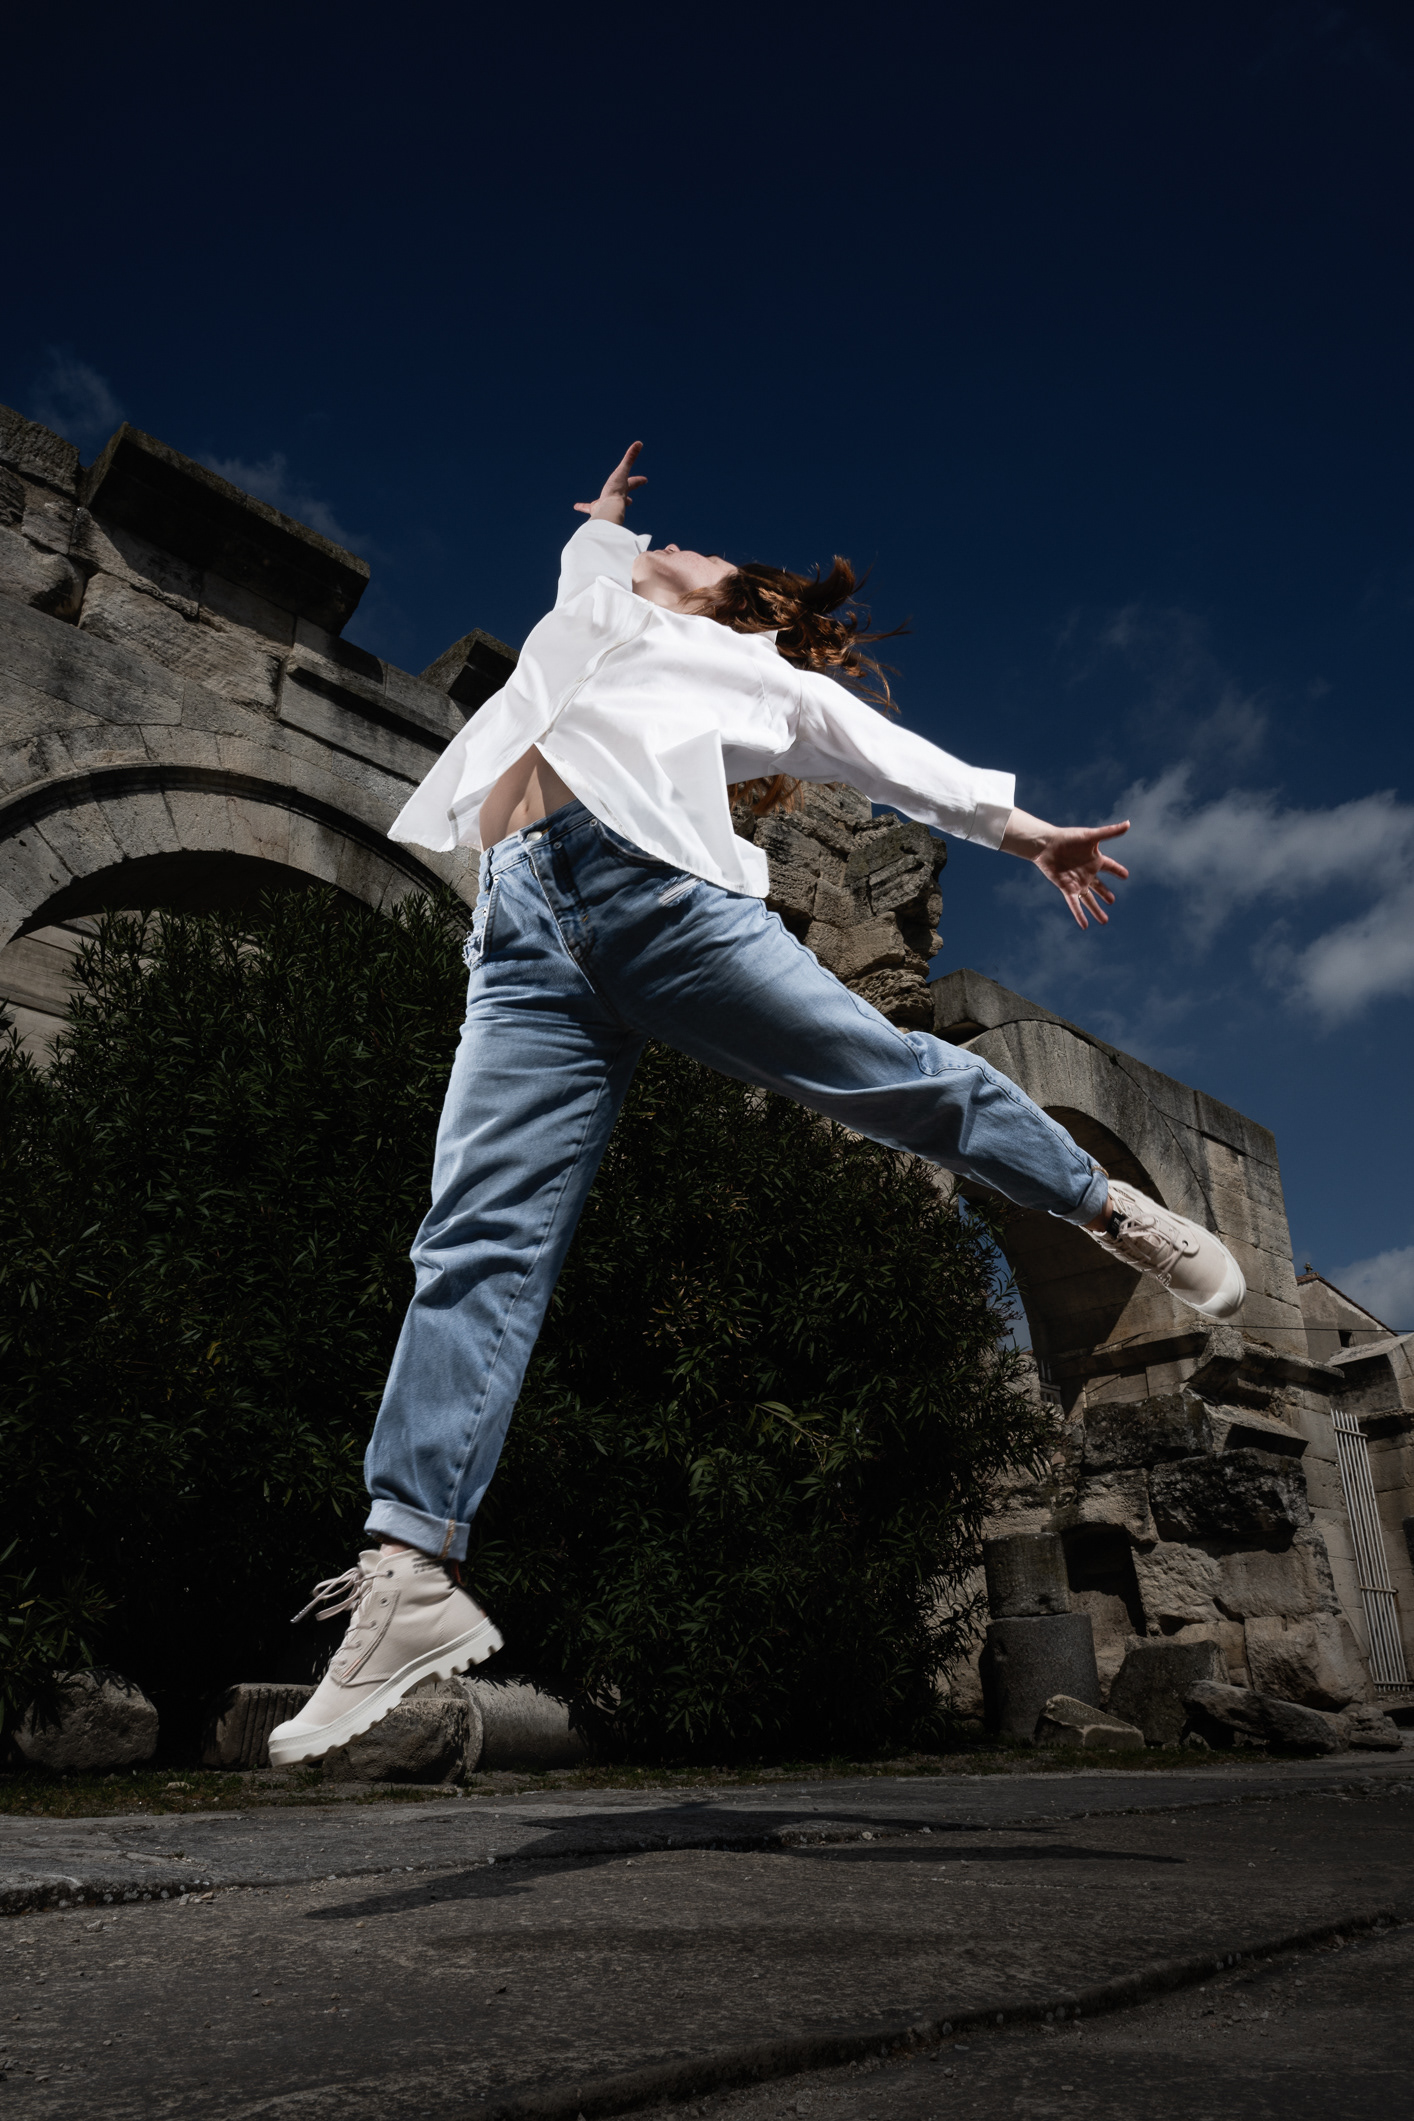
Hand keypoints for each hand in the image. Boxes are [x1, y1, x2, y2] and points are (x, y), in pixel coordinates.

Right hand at [573, 441, 647, 523]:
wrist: (608, 509)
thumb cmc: (616, 490)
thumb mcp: (622, 471)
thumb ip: (630, 457)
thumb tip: (639, 443)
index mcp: (623, 488)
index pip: (633, 482)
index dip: (639, 480)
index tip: (645, 480)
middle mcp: (617, 498)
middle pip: (623, 498)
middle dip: (627, 499)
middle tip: (630, 501)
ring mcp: (606, 504)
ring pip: (605, 503)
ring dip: (604, 503)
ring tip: (602, 504)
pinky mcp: (596, 509)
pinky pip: (589, 507)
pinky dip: (583, 506)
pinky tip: (576, 506)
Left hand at [1001, 809, 1130, 929]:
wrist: (1046, 845)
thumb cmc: (1068, 838)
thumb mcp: (1092, 836)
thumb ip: (1110, 832)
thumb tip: (1129, 824)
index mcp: (1094, 860)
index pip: (1110, 867)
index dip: (1118, 871)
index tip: (1126, 875)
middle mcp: (1087, 872)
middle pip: (1099, 887)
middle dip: (1105, 894)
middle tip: (1111, 902)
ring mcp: (1077, 882)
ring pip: (1089, 899)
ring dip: (1096, 910)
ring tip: (1104, 921)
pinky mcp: (1067, 888)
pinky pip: (1075, 904)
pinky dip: (1080, 915)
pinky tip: (1085, 926)